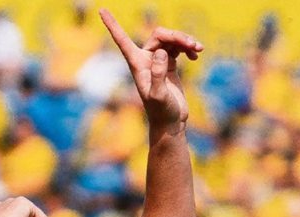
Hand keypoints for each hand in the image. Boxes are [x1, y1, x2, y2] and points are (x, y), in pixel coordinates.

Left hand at [100, 9, 202, 131]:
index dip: (112, 25)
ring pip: (170, 39)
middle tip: (193, 46)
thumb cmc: (161, 111)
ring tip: (198, 50)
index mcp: (137, 64)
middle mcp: (145, 60)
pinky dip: (187, 48)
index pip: (122, 40)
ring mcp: (157, 61)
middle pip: (159, 34)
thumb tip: (161, 53)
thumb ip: (158, 74)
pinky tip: (195, 56)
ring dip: (185, 40)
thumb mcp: (158, 95)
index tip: (102, 9)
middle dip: (176, 36)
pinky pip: (178, 47)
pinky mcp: (169, 64)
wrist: (170, 122)